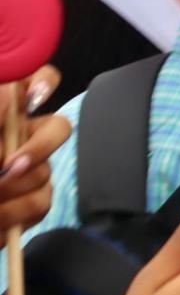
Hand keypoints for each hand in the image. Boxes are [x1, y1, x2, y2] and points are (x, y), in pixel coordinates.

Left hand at [0, 68, 70, 231]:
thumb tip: (9, 101)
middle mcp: (20, 137)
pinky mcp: (32, 201)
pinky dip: (11, 213)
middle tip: (10, 165)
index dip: (44, 82)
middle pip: (59, 129)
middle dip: (39, 148)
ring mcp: (29, 169)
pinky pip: (39, 203)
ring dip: (9, 190)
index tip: (32, 96)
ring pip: (44, 173)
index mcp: (3, 112)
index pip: (38, 81)